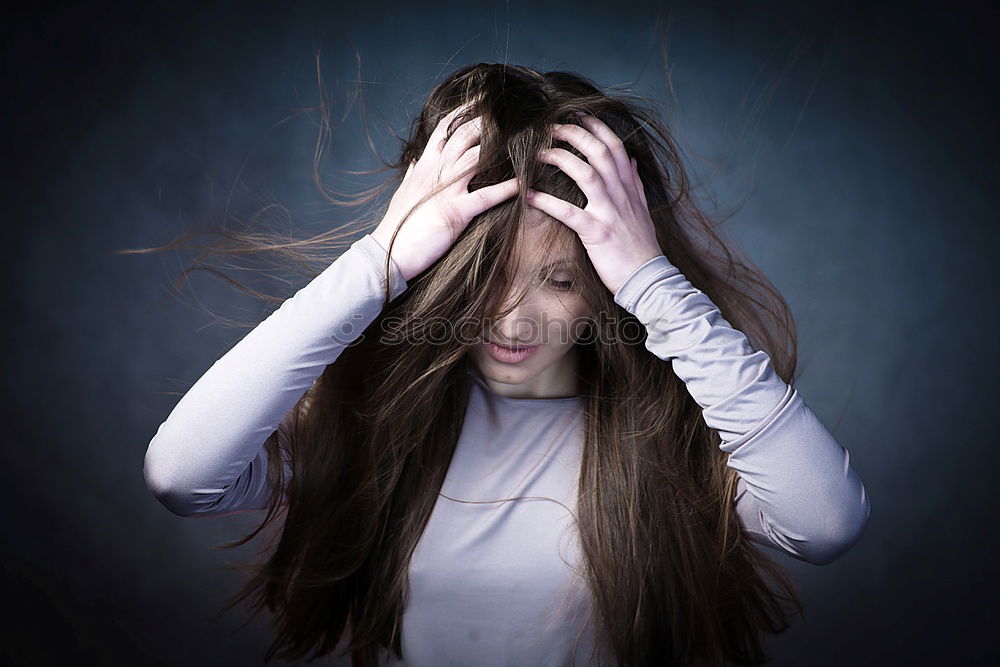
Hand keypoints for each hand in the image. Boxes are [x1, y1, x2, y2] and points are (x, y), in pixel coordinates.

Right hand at [372, 102, 519, 281]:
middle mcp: (436, 172)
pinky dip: (507, 189)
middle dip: (488, 121)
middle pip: (465, 135)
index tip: (482, 101)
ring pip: (476, 158)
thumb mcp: (403, 192)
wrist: (388, 252)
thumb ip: (412, 173)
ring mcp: (446, 191)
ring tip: (525, 139)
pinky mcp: (456, 212)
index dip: (464, 112)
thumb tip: (415, 160)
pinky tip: (524, 184)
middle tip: (512, 111)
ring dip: (502, 148)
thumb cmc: (397, 224)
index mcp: (424, 165)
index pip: (445, 129)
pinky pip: (485, 196)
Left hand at [524, 113, 664, 295]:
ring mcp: (609, 213)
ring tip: (538, 153)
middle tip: (552, 127)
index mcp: (630, 188)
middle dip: (574, 135)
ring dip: (560, 159)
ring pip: (586, 174)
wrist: (648, 279)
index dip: (597, 128)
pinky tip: (530, 195)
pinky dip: (548, 202)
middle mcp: (621, 195)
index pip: (616, 147)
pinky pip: (569, 212)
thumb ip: (635, 183)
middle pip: (599, 153)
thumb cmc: (641, 247)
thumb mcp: (643, 210)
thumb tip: (630, 159)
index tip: (580, 115)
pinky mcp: (596, 234)